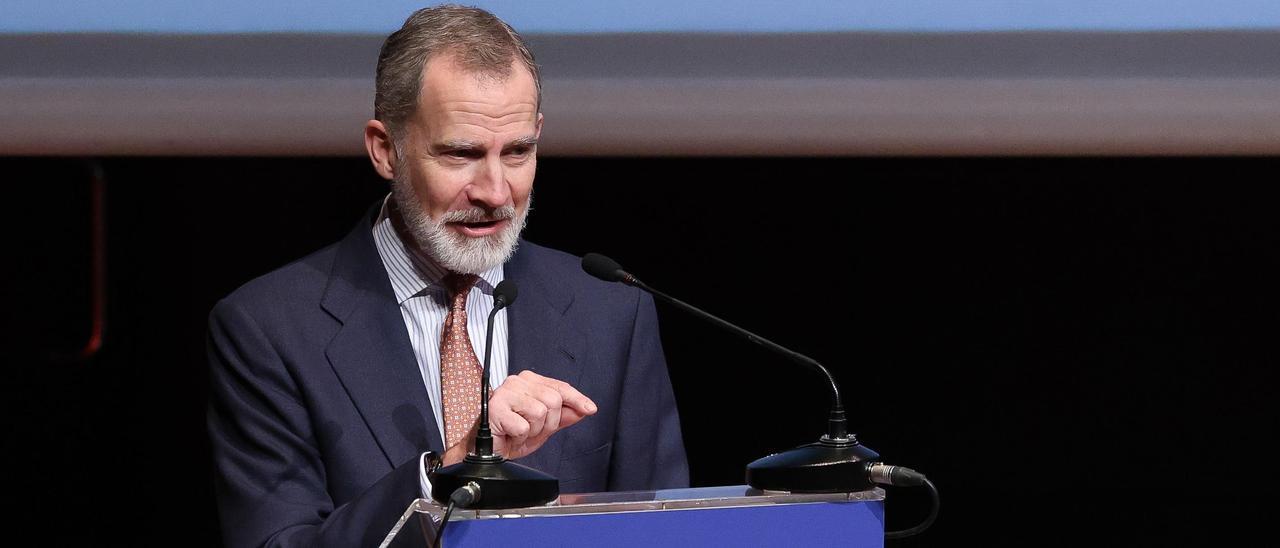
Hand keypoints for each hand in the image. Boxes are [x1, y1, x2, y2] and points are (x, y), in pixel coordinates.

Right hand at [442, 370, 596, 464]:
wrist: (487, 450)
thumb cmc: (509, 435)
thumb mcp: (543, 427)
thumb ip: (563, 416)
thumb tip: (583, 409)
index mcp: (530, 382)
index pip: (560, 387)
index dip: (577, 400)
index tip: (590, 408)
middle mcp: (518, 383)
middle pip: (554, 401)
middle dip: (548, 423)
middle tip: (532, 430)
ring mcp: (506, 393)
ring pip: (540, 412)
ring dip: (533, 431)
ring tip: (520, 432)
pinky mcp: (496, 408)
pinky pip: (523, 426)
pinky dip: (519, 437)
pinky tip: (509, 434)